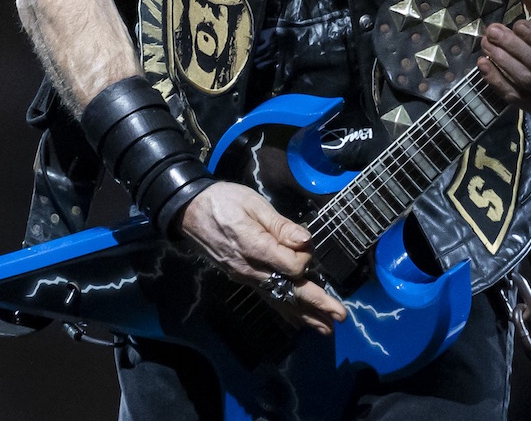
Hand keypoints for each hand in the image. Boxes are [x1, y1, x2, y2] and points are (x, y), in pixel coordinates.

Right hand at [175, 182, 347, 333]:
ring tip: (326, 329)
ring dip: (304, 315)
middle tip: (340, 316)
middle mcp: (250, 269)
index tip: (305, 244)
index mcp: (255, 248)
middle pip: (289, 291)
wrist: (190, 211)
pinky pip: (266, 298)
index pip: (291, 266)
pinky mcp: (242, 279)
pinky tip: (298, 322)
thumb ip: (281, 226)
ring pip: (279, 300)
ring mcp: (245, 277)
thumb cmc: (224, 201)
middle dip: (316, 304)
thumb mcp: (254, 204)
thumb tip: (305, 241)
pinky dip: (284, 312)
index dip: (305, 259)